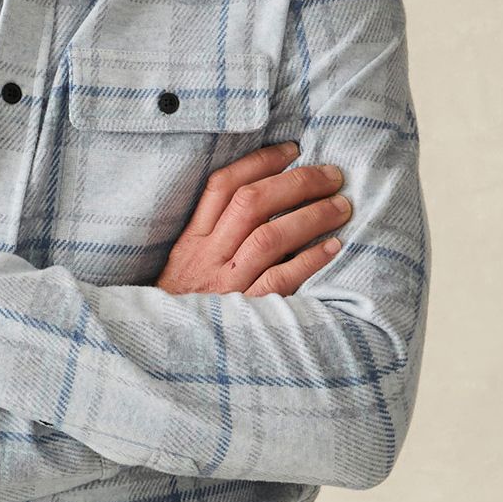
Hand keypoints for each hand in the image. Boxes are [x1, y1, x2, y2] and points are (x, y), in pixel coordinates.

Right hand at [155, 142, 350, 296]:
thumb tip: (264, 198)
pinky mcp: (245, 312)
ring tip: (341, 206)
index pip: (223, 186)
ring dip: (311, 216)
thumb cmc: (183, 305)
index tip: (292, 150)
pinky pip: (280, 280)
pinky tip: (333, 247)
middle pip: (252, 203)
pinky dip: (310, 260)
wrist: (161, 351)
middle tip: (332, 175)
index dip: (260, 162)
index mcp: (192, 240)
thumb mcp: (185, 265)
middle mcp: (207, 257)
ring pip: (269, 237)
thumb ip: (213, 234)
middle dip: (297, 182)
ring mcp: (225, 285)